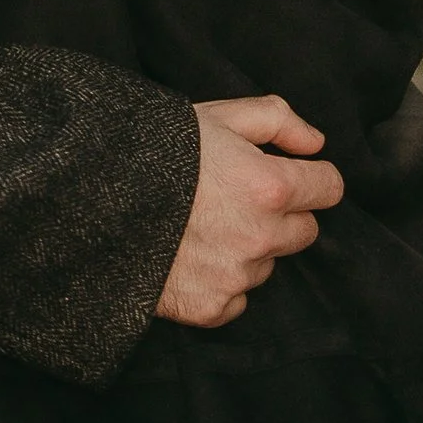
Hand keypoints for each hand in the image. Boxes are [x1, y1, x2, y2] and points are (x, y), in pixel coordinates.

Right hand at [154, 97, 342, 328]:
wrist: (94, 199)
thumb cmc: (156, 150)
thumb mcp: (218, 115)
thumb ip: (278, 120)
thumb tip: (316, 144)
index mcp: (269, 187)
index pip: (328, 189)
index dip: (312, 177)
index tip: (293, 173)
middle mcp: (261, 238)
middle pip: (304, 231)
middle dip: (282, 214)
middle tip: (239, 197)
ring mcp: (236, 277)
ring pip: (268, 264)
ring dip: (251, 247)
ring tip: (204, 224)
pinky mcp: (210, 308)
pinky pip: (238, 298)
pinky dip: (223, 281)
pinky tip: (192, 255)